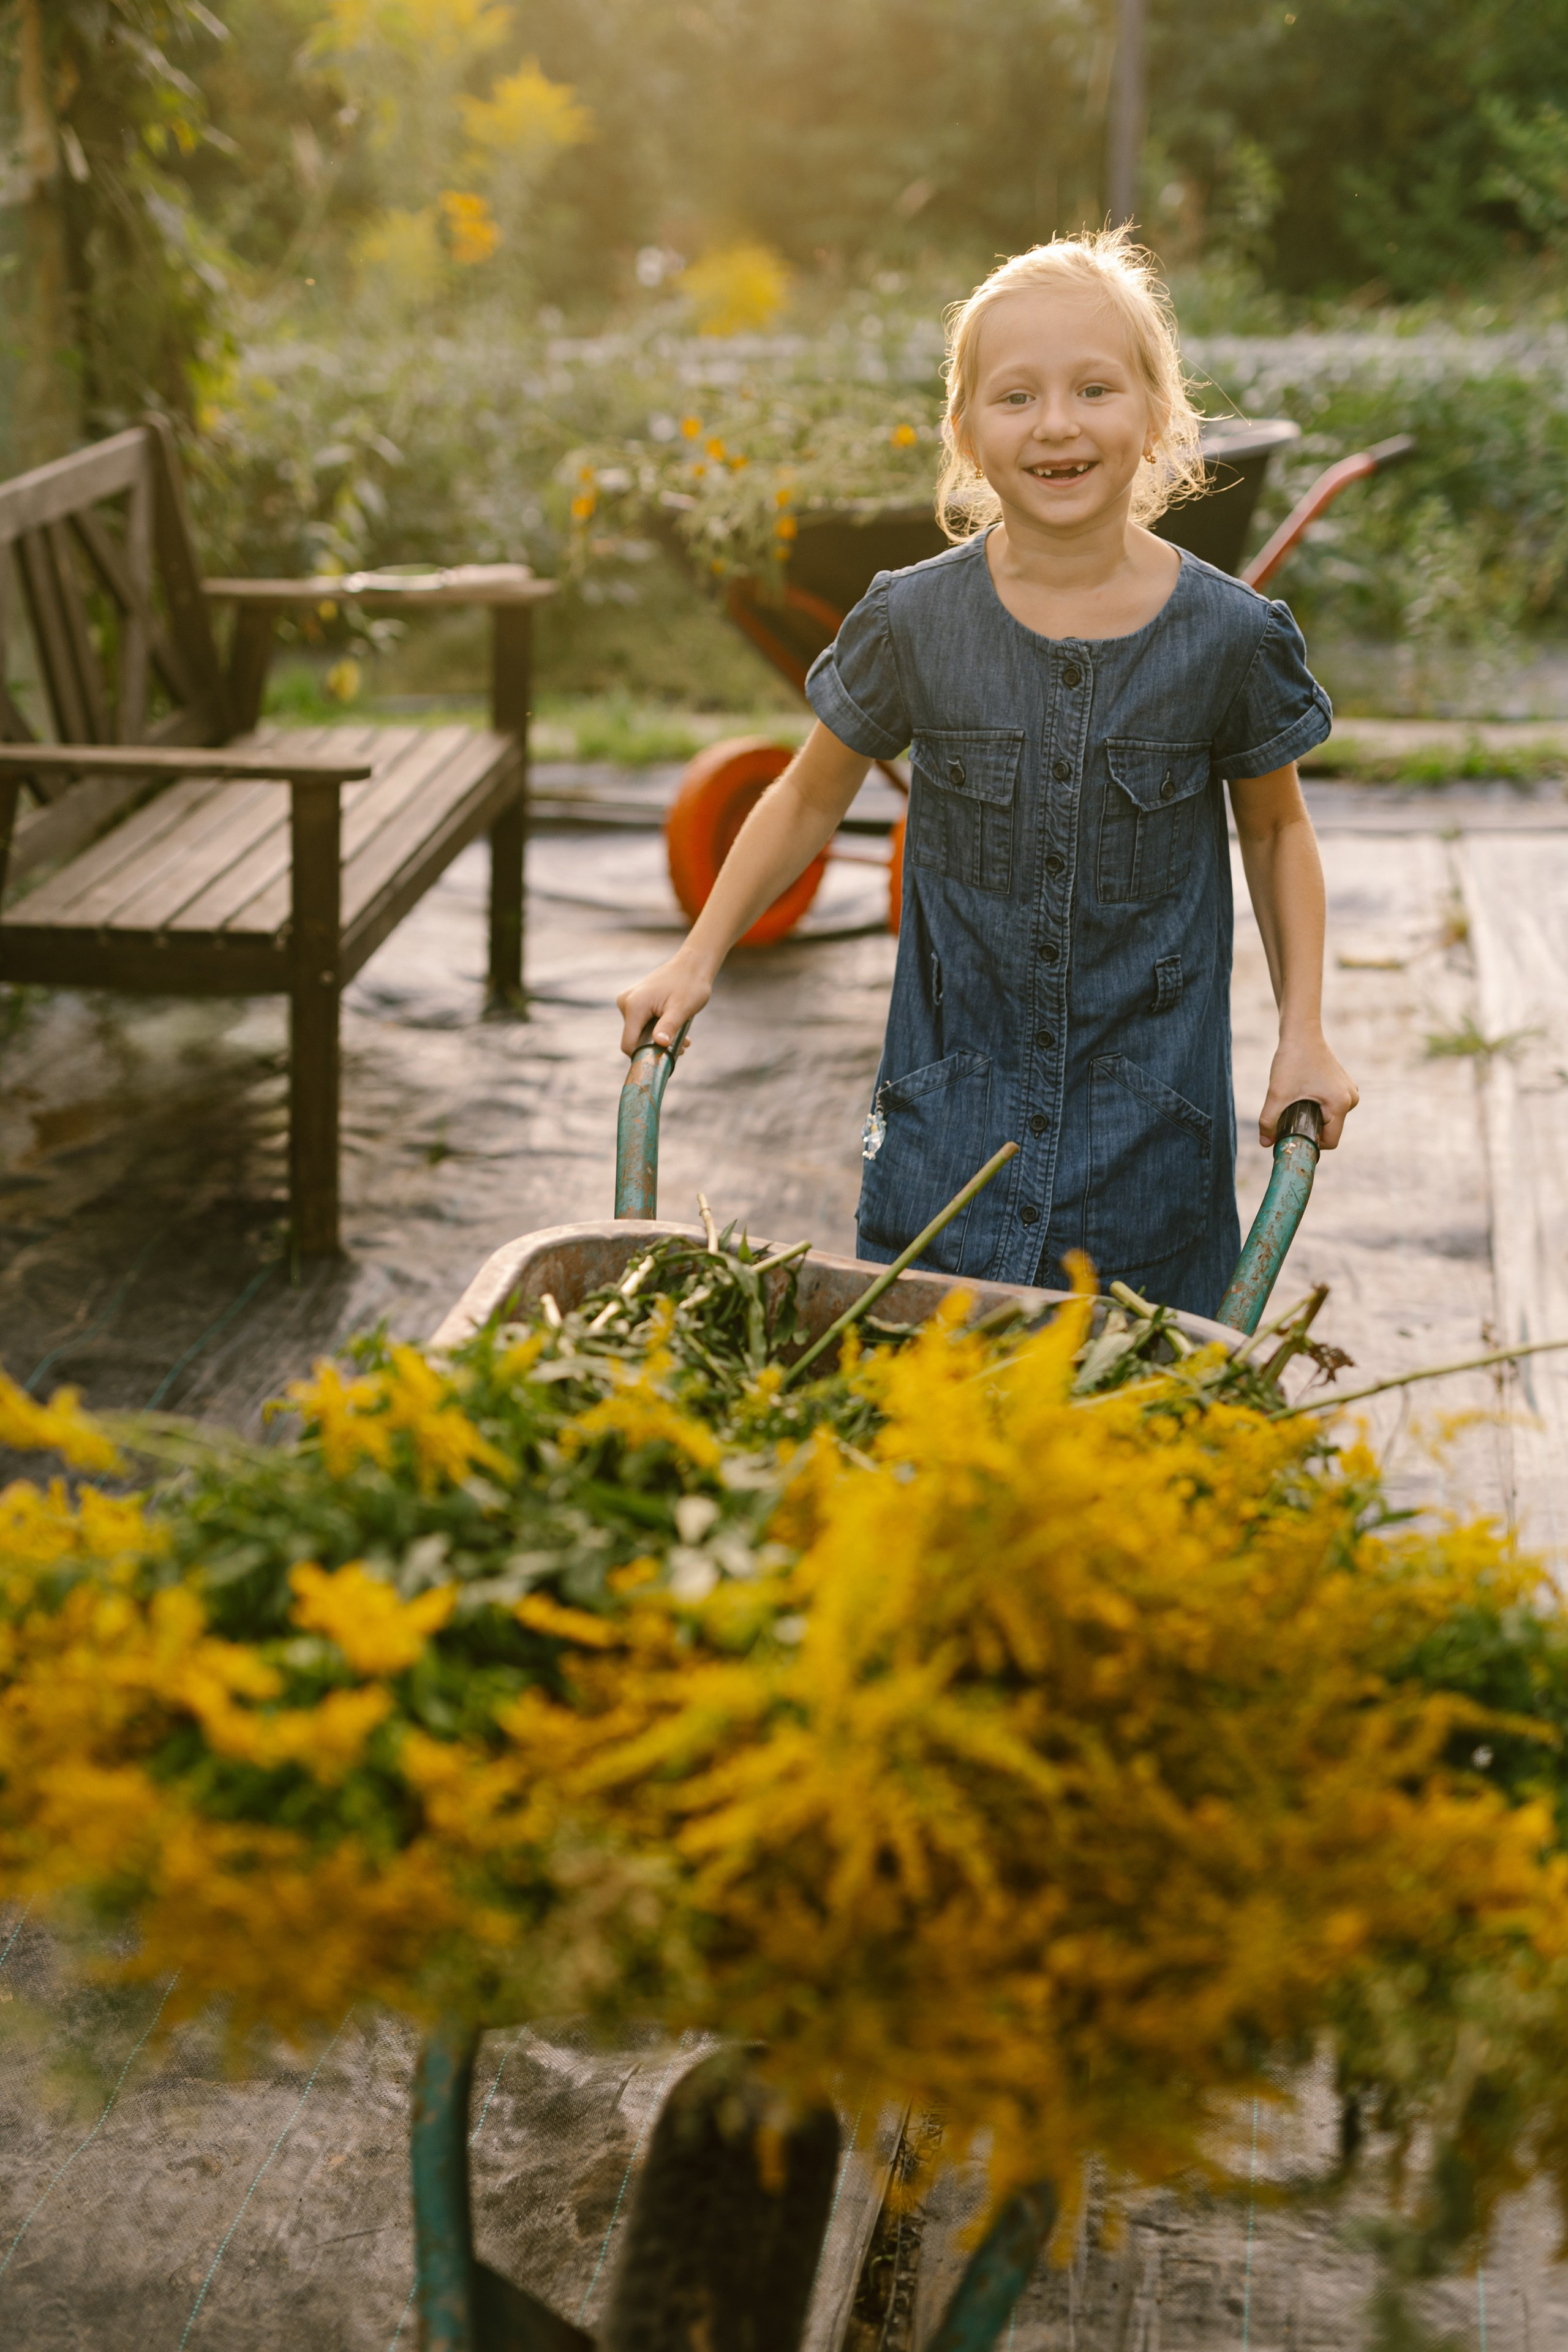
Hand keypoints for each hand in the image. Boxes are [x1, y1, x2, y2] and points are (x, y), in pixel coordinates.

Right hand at [616, 952, 713, 1057]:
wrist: (692, 965)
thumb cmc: (690, 984)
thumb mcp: (682, 1008)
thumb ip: (669, 1026)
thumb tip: (660, 1044)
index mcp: (634, 1005)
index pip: (629, 1044)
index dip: (644, 1056)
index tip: (664, 1061)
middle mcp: (626, 1002)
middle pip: (635, 1039)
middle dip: (656, 1047)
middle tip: (681, 1047)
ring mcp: (629, 1001)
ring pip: (640, 1032)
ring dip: (659, 1039)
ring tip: (683, 1038)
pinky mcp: (635, 1001)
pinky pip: (642, 1023)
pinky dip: (658, 1029)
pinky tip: (676, 1028)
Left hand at [1259, 1031, 1358, 1148]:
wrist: (1301, 1032)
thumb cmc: (1292, 1061)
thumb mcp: (1277, 1094)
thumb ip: (1269, 1121)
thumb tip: (1265, 1144)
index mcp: (1341, 1104)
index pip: (1330, 1141)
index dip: (1309, 1143)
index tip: (1291, 1135)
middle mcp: (1351, 1099)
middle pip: (1329, 1130)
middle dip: (1308, 1128)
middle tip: (1288, 1117)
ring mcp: (1349, 1090)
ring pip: (1329, 1118)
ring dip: (1312, 1116)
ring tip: (1295, 1101)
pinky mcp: (1343, 1084)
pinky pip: (1330, 1105)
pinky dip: (1316, 1105)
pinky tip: (1302, 1094)